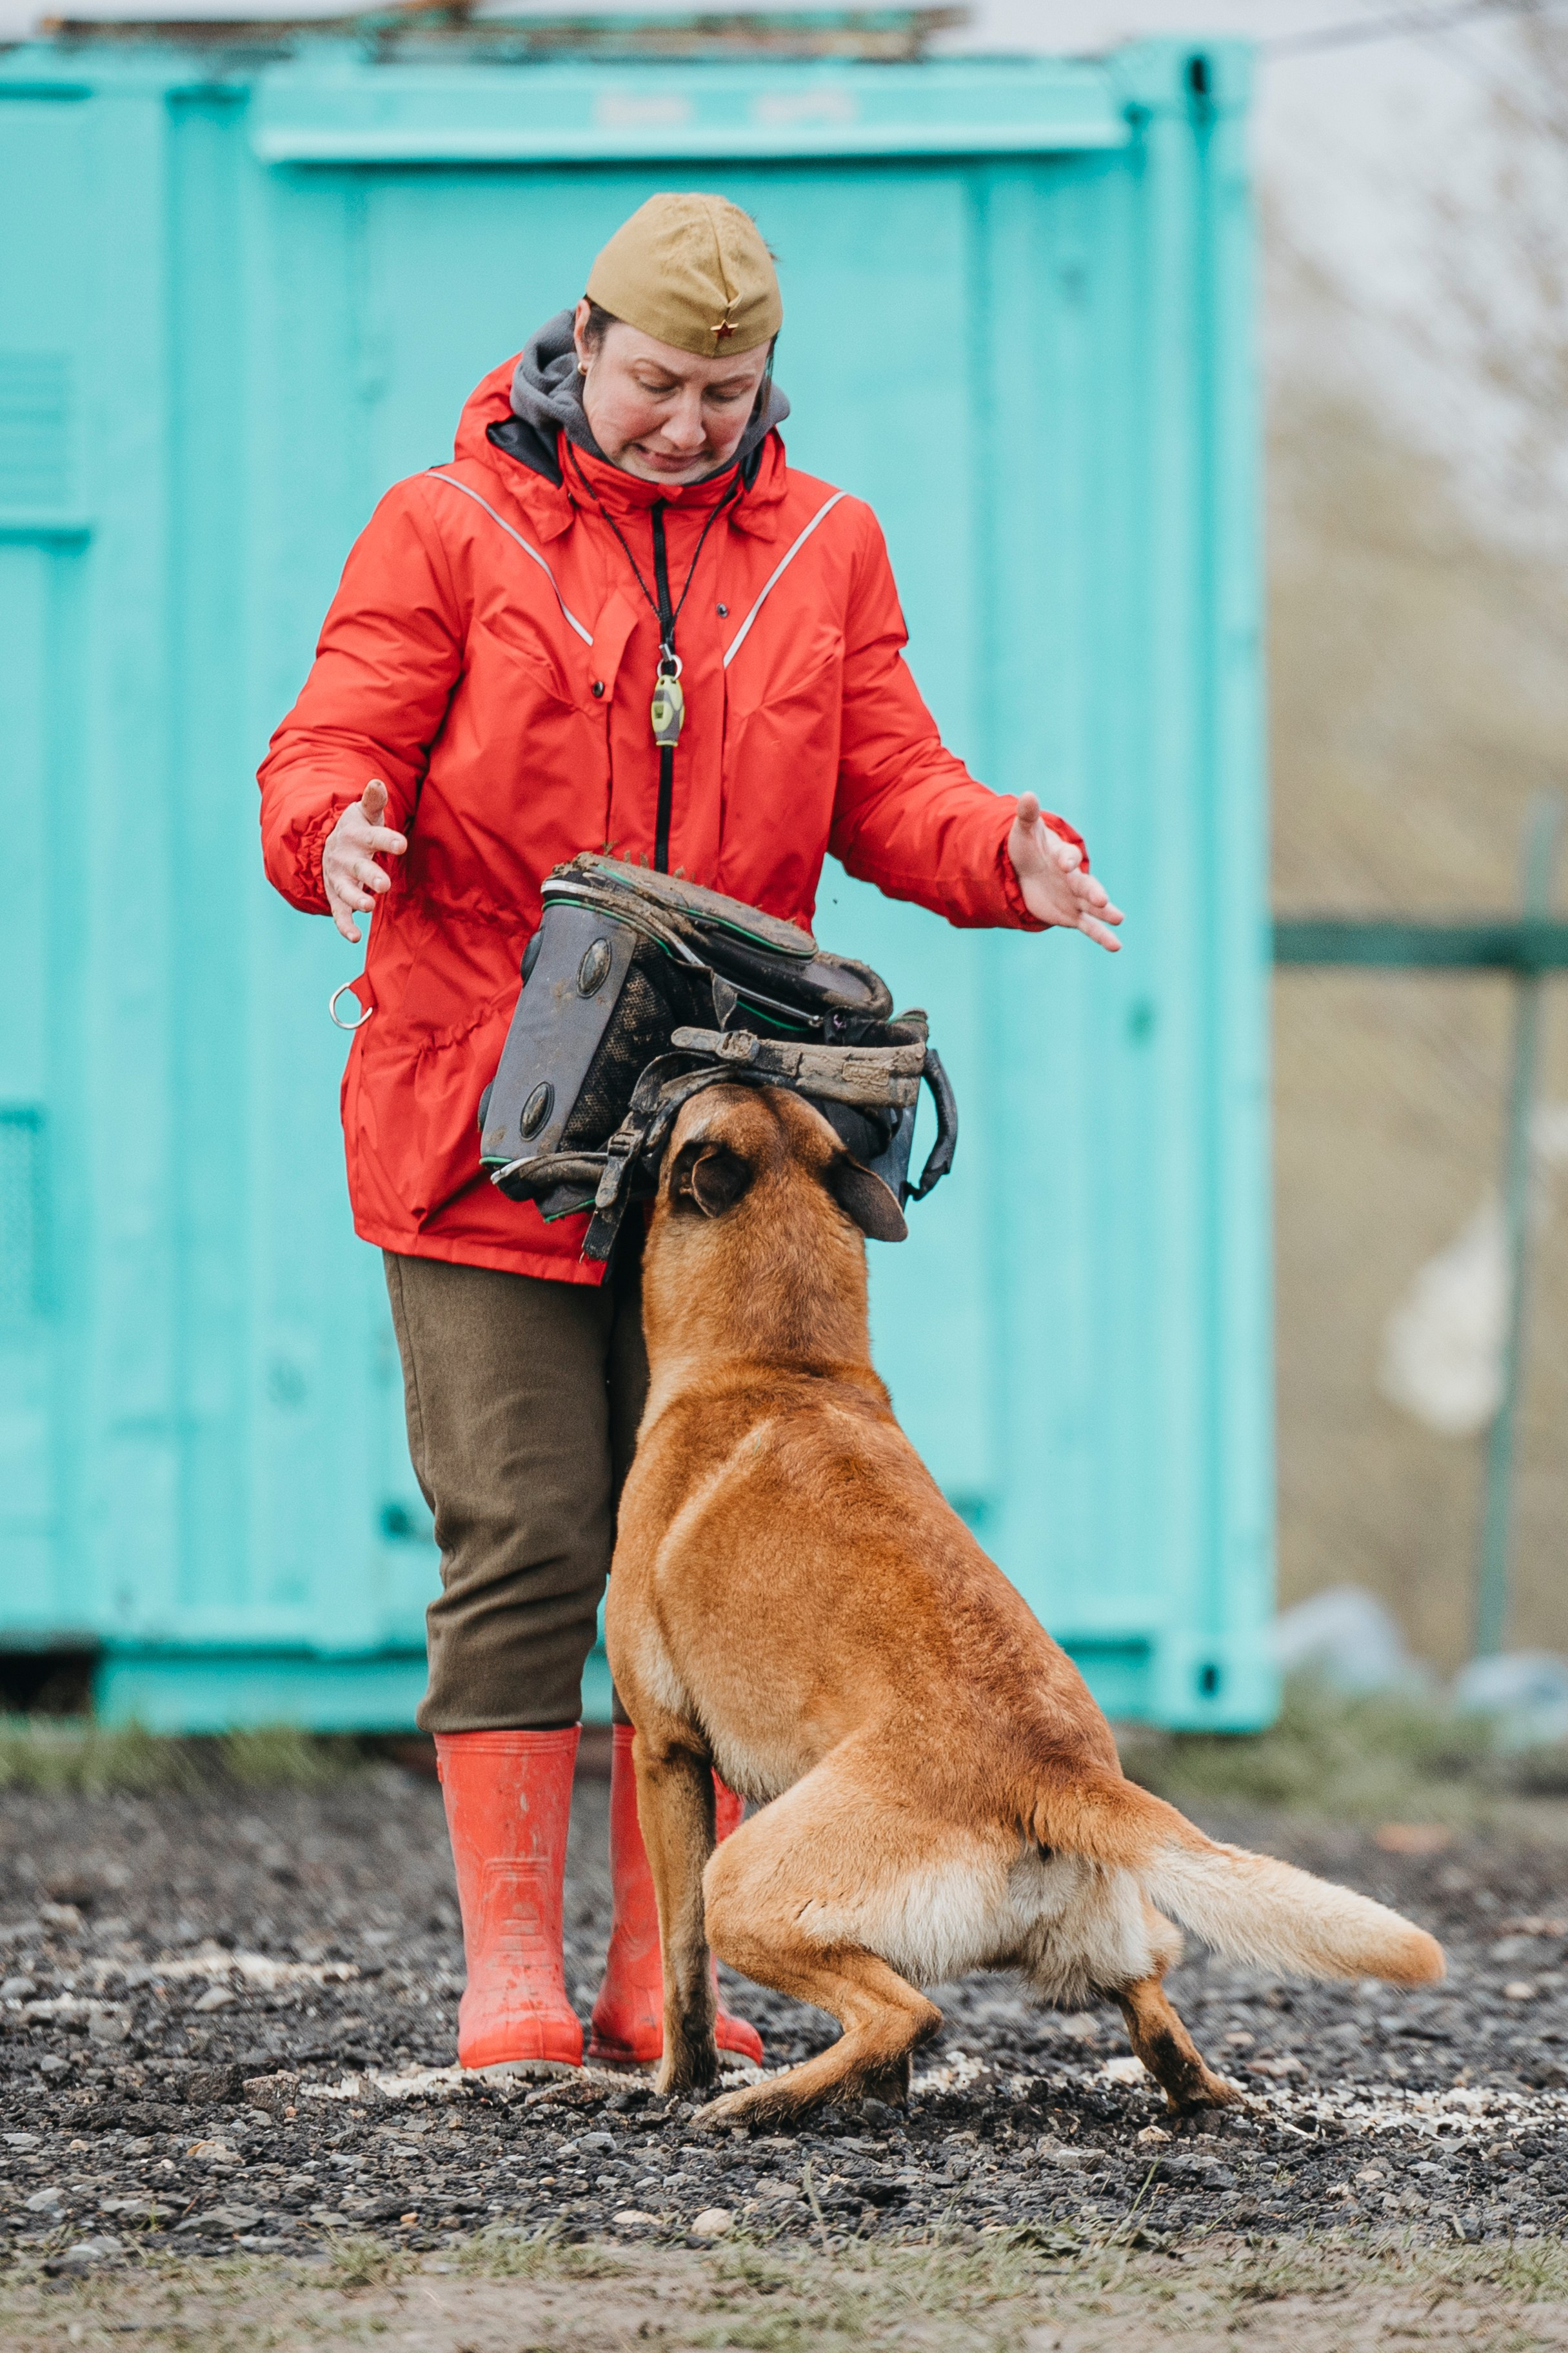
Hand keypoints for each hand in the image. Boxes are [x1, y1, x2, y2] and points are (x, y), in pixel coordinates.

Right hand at [322, 780, 407, 944]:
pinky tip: (355, 938)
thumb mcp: (365, 813)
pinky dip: (345, 926)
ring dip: (356, 899)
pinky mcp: (336, 897)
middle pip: (359, 868)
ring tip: (368, 906)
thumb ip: (373, 800)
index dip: (387, 841)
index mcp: (357, 836)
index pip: (374, 837)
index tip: (401, 845)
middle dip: (370, 876)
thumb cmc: (357, 829)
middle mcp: (346, 858)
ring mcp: (339, 879)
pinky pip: (338, 913)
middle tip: (384, 885)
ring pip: (347, 891)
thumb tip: (377, 782)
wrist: (325, 845)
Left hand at [1007, 793, 1122, 950]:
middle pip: (1086, 884)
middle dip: (1093, 891)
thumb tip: (1027, 795)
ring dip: (1105, 912)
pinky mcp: (1073, 916)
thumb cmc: (1028, 849)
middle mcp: (1074, 878)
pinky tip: (1116, 946)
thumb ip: (1027, 816)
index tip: (1065, 863)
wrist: (1027, 872)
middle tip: (1102, 899)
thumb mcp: (1023, 833)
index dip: (1066, 859)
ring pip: (1093, 906)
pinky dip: (1102, 936)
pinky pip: (1089, 927)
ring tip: (1119, 918)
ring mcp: (1076, 898)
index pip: (1067, 857)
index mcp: (1063, 856)